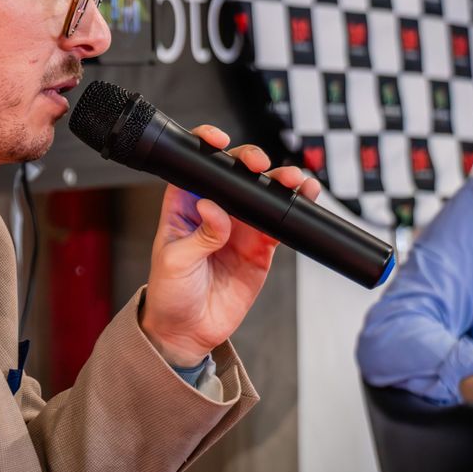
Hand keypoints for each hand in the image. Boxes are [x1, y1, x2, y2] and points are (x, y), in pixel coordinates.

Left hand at [139, 125, 321, 366]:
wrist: (188, 331)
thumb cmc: (170, 294)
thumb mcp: (175, 262)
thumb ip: (198, 235)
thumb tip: (213, 208)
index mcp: (184, 205)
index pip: (196, 167)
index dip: (206, 147)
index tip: (218, 140)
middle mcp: (213, 210)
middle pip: (235, 174)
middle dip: (250, 161)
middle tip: (259, 165)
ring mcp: (239, 227)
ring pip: (261, 194)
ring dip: (278, 181)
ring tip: (292, 179)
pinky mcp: (259, 247)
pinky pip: (278, 223)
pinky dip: (291, 209)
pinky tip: (302, 198)